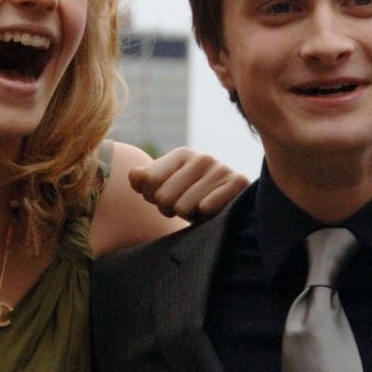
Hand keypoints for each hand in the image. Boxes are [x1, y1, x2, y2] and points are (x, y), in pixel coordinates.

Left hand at [127, 147, 247, 220]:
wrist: (231, 208)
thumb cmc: (192, 198)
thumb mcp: (166, 188)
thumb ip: (146, 181)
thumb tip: (133, 175)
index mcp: (182, 155)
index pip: (149, 181)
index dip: (152, 198)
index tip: (166, 199)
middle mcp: (202, 158)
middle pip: (164, 197)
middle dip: (171, 209)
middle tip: (186, 208)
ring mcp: (221, 169)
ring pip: (184, 207)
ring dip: (189, 216)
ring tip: (200, 210)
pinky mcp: (238, 183)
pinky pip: (206, 208)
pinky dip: (206, 217)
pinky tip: (214, 213)